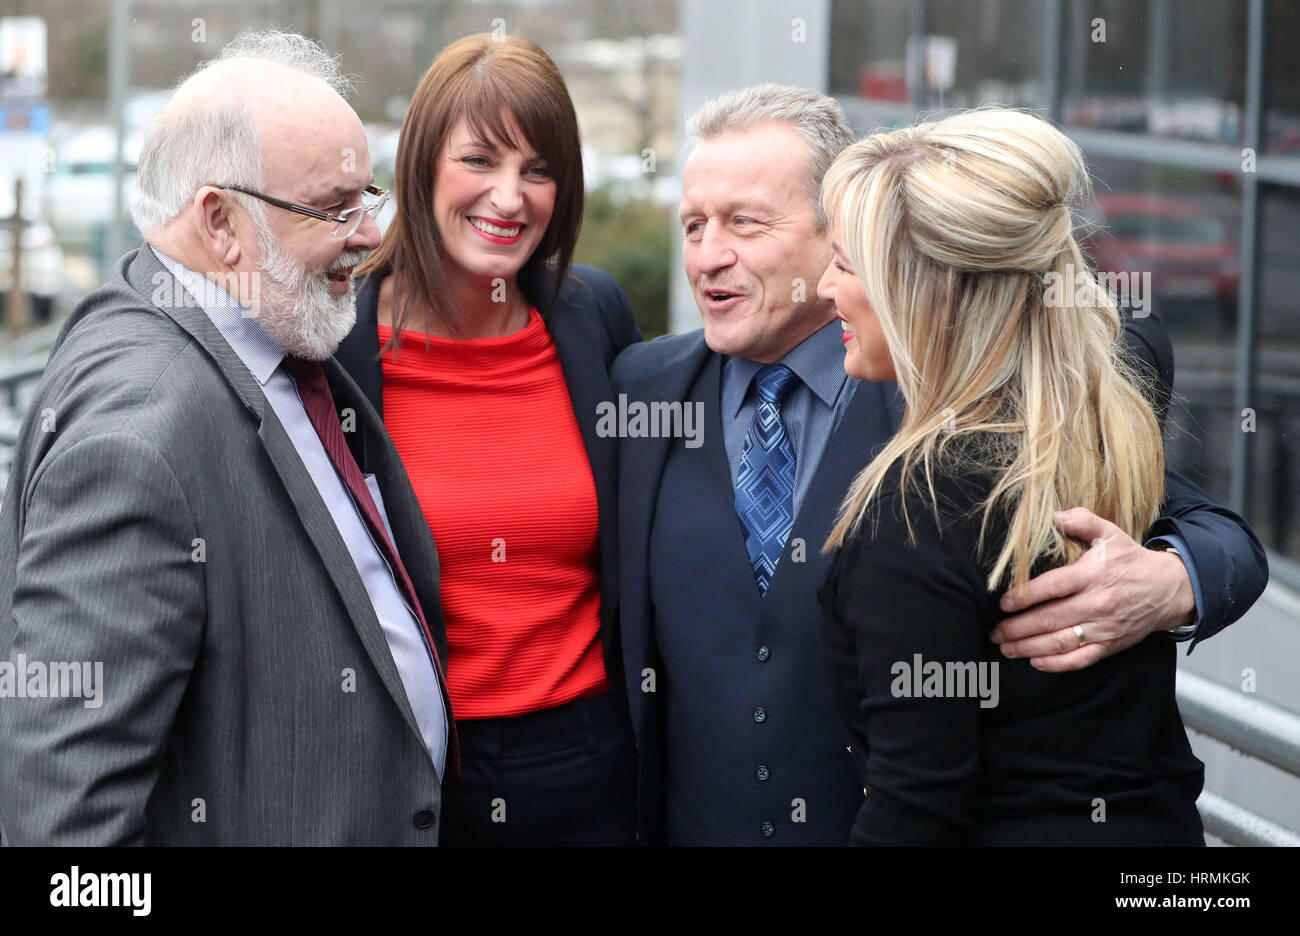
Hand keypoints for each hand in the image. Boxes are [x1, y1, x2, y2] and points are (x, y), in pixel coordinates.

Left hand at [988, 508, 1195, 671]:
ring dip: (1029, 647)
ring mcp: (1105, 627)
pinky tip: (1035, 662)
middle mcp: (1098, 603)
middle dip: (1017, 628)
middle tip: (994, 630)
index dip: (1025, 596)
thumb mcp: (1110, 533)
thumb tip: (1053, 514)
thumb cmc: (1131, 560)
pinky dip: (1057, 664)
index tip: (1003, 603)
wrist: (1170, 588)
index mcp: (1093, 574)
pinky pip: (1081, 659)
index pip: (1053, 587)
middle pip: (1051, 618)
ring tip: (1006, 647)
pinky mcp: (1112, 645)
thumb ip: (1082, 520)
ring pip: (1061, 642)